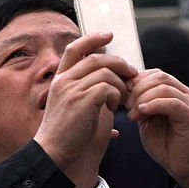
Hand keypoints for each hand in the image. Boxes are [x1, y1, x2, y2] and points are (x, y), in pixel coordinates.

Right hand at [34, 32, 137, 169]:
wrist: (56, 153)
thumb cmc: (71, 134)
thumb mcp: (78, 105)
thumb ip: (92, 89)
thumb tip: (114, 79)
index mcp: (60, 79)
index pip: (75, 48)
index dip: (92, 38)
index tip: (109, 34)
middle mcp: (63, 80)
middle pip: (97, 58)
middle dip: (119, 63)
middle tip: (132, 74)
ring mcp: (71, 89)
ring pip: (106, 72)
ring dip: (121, 85)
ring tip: (122, 100)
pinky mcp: (81, 100)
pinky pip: (108, 87)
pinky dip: (117, 96)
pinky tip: (114, 108)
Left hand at [127, 70, 188, 187]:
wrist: (186, 168)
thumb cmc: (167, 145)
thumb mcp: (148, 121)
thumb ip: (141, 104)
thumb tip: (125, 89)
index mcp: (176, 92)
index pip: (155, 74)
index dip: (136, 81)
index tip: (122, 96)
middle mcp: (186, 94)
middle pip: (158, 76)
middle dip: (137, 89)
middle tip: (125, 105)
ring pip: (163, 87)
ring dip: (142, 98)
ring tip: (132, 115)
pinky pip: (171, 102)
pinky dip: (153, 105)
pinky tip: (141, 113)